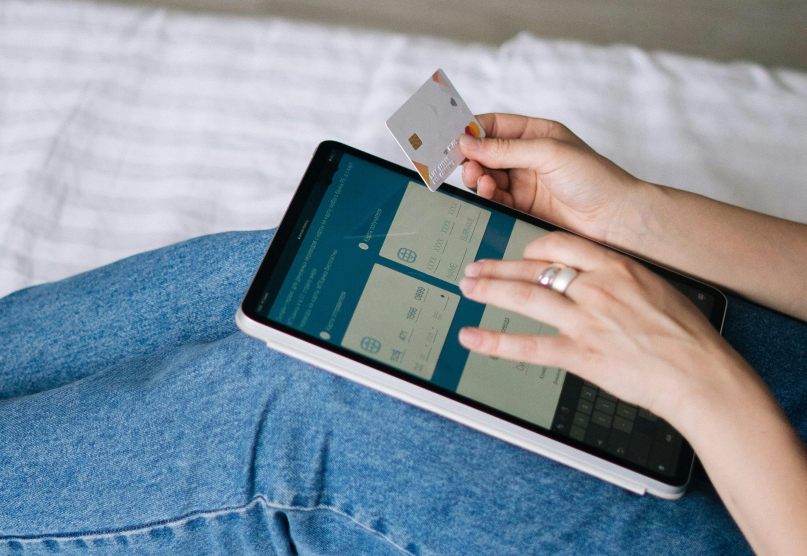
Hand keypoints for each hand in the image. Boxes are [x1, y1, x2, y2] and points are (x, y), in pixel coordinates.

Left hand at [456, 231, 761, 429]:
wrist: (702, 374)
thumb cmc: (687, 335)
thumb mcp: (657, 289)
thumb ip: (620, 279)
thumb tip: (596, 277)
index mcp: (616, 266)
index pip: (559, 244)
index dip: (532, 249)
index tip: (520, 255)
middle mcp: (597, 288)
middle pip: (534, 268)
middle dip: (498, 268)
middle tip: (474, 269)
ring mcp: (586, 320)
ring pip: (525, 297)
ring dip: (490, 290)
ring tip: (467, 288)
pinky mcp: (581, 354)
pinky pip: (528, 346)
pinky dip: (495, 342)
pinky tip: (471, 338)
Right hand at [459, 114, 645, 243]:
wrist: (614, 218)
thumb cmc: (594, 178)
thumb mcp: (548, 153)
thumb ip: (506, 148)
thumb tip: (467, 141)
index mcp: (536, 133)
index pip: (493, 125)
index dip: (471, 129)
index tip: (452, 136)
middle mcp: (528, 156)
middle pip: (484, 152)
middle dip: (471, 157)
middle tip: (464, 163)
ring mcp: (524, 182)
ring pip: (486, 176)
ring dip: (477, 177)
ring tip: (479, 180)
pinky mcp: (522, 206)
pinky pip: (494, 198)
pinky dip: (486, 195)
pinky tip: (487, 192)